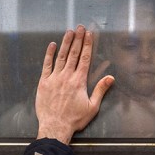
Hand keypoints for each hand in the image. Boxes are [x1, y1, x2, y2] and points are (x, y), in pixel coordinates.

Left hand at [35, 25, 114, 144]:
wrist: (55, 127)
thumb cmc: (74, 119)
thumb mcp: (92, 107)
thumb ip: (101, 90)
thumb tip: (110, 78)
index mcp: (79, 81)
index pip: (84, 58)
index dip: (87, 45)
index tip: (89, 34)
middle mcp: (67, 76)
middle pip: (73, 54)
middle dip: (77, 39)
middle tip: (80, 27)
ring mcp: (54, 78)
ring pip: (61, 56)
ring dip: (65, 43)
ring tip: (69, 31)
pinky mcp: (43, 82)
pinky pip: (46, 65)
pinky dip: (49, 54)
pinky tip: (52, 45)